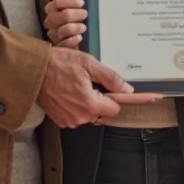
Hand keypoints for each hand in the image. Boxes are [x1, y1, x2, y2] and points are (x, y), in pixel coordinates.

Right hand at [37, 47, 162, 127]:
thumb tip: (126, 88)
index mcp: (90, 104)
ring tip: (75, 83)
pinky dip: (77, 103)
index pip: (117, 105)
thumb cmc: (57, 64)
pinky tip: (69, 89)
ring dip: (89, 99)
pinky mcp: (61, 120)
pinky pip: (78, 113)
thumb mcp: (88, 64)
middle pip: (104, 109)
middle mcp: (81, 116)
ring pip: (91, 111)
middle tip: (89, 79)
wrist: (31, 71)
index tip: (153, 98)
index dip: (129, 98)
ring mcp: (70, 120)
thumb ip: (109, 77)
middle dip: (102, 96)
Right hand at [44, 0, 85, 48]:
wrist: (70, 38)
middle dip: (76, 14)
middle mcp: (49, 21)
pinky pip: (65, 43)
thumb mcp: (72, 5)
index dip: (71, 1)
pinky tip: (79, 37)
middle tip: (85, 14)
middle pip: (63, 15)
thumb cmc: (71, 20)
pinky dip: (74, 40)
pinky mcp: (58, 46)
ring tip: (83, 27)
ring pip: (64, 29)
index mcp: (51, 9)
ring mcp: (53, 34)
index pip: (58, 2)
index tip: (81, 3)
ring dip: (77, 28)